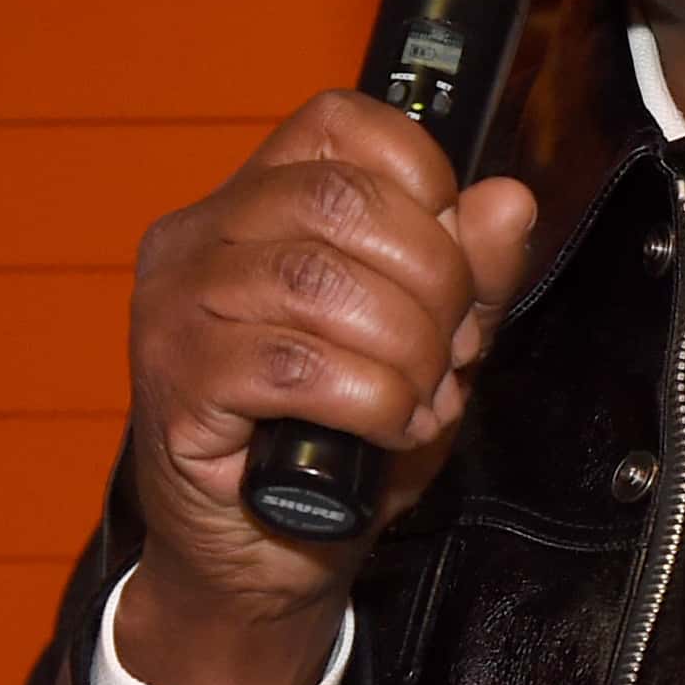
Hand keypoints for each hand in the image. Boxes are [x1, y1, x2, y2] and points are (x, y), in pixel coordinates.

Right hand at [120, 92, 535, 684]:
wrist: (265, 558)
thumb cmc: (338, 443)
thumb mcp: (429, 342)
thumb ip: (471, 272)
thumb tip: (507, 201)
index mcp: (252, 203)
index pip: (342, 126)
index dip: (424, 183)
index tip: (450, 264)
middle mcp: (199, 239)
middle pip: (343, 202)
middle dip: (433, 281)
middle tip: (447, 350)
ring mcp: (177, 310)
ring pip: (321, 282)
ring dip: (406, 351)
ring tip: (416, 399)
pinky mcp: (180, 388)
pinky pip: (300, 367)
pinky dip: (373, 402)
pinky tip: (383, 429)